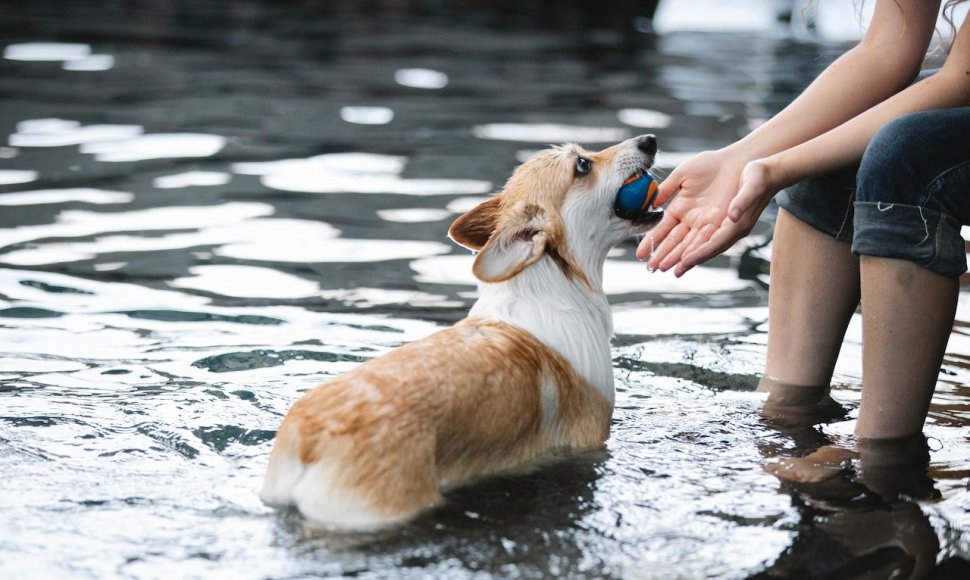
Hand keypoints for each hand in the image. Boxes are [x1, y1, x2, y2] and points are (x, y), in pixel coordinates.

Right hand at [635, 149, 744, 273]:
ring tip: (665, 269)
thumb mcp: (682, 175)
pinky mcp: (721, 224)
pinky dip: (697, 251)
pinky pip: (707, 241)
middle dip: (662, 255)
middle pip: (674, 242)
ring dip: (677, 257)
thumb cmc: (710, 164)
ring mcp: (706, 223)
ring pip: (688, 245)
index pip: (662, 229)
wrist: (735, 161)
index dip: (651, 241)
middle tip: (650, 268)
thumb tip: (652, 203)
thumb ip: (666, 189)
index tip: (640, 254)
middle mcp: (692, 220)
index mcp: (680, 208)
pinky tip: (686, 261)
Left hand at [678, 159, 778, 273]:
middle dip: (688, 260)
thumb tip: (733, 216)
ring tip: (670, 265)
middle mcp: (732, 230)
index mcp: (738, 225)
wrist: (768, 172)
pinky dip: (691, 244)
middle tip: (671, 271)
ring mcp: (727, 227)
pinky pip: (704, 236)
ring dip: (687, 255)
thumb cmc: (761, 176)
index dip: (700, 253)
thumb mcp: (753, 185)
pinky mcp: (722, 221)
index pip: (716, 243)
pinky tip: (681, 248)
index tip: (684, 261)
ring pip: (703, 245)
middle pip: (707, 249)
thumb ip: (743, 201)